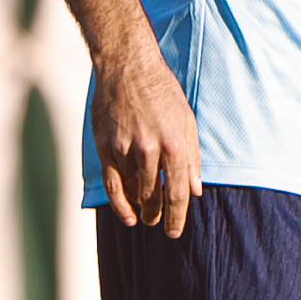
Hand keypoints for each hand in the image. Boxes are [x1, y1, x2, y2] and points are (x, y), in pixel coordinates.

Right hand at [92, 45, 201, 235]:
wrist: (127, 68)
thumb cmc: (162, 93)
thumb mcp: (187, 122)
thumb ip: (192, 158)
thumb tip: (195, 190)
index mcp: (174, 144)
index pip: (177, 192)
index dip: (177, 216)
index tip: (174, 232)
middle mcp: (149, 151)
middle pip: (154, 197)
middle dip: (159, 215)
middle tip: (160, 223)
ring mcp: (124, 150)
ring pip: (133, 192)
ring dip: (141, 208)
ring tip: (147, 214)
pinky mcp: (105, 147)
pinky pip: (112, 184)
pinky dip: (119, 203)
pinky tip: (126, 214)